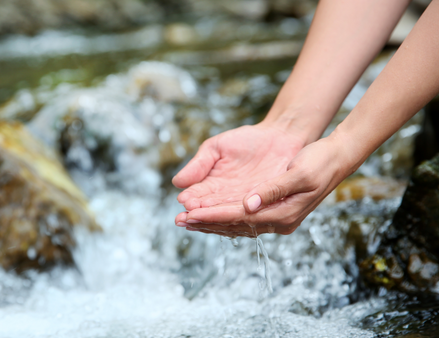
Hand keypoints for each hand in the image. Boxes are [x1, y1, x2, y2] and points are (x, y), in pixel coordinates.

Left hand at [178, 132, 354, 236]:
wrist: (336, 157)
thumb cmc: (319, 161)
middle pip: (235, 226)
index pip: (239, 217)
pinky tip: (209, 215)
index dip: (212, 216)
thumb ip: (274, 190)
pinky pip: (243, 218)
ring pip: (237, 224)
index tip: (190, 213)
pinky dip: (223, 217)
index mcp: (283, 214)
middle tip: (178, 221)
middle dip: (206, 223)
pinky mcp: (273, 211)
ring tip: (187, 220)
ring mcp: (276, 218)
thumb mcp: (299, 173)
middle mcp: (279, 221)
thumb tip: (249, 204)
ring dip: (211, 222)